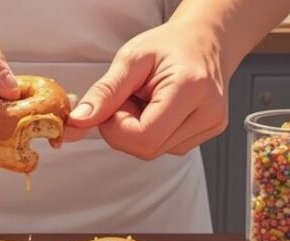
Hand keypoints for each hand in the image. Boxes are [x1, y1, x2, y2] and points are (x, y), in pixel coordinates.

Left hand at [65, 21, 228, 158]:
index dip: (117, 127)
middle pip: (148, 149)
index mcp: (191, 88)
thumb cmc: (170, 44)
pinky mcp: (206, 135)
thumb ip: (104, 92)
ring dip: (139, 131)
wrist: (204, 40)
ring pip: (154, 151)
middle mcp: (207, 113)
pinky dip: (152, 132)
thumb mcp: (131, 58)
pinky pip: (165, 147)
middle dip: (126, 129)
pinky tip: (159, 109)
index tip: (115, 104)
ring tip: (148, 100)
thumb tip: (79, 121)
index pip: (143, 136)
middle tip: (131, 99)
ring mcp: (211, 126)